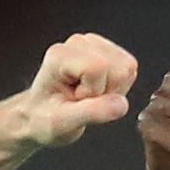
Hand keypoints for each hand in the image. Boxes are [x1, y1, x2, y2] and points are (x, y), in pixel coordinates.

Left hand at [14, 33, 138, 146]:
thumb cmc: (45, 118)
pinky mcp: (106, 50)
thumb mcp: (63, 125)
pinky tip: (98, 91)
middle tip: (85, 100)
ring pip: (127, 66)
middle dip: (107, 91)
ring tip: (90, 96)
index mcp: (60, 56)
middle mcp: (76, 44)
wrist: (39, 116)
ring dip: (114, 89)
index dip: (95, 92)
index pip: (99, 67)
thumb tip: (120, 104)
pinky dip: (118, 85)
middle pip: (118, 66)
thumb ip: (92, 113)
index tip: (78, 100)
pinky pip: (129, 67)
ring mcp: (93, 44)